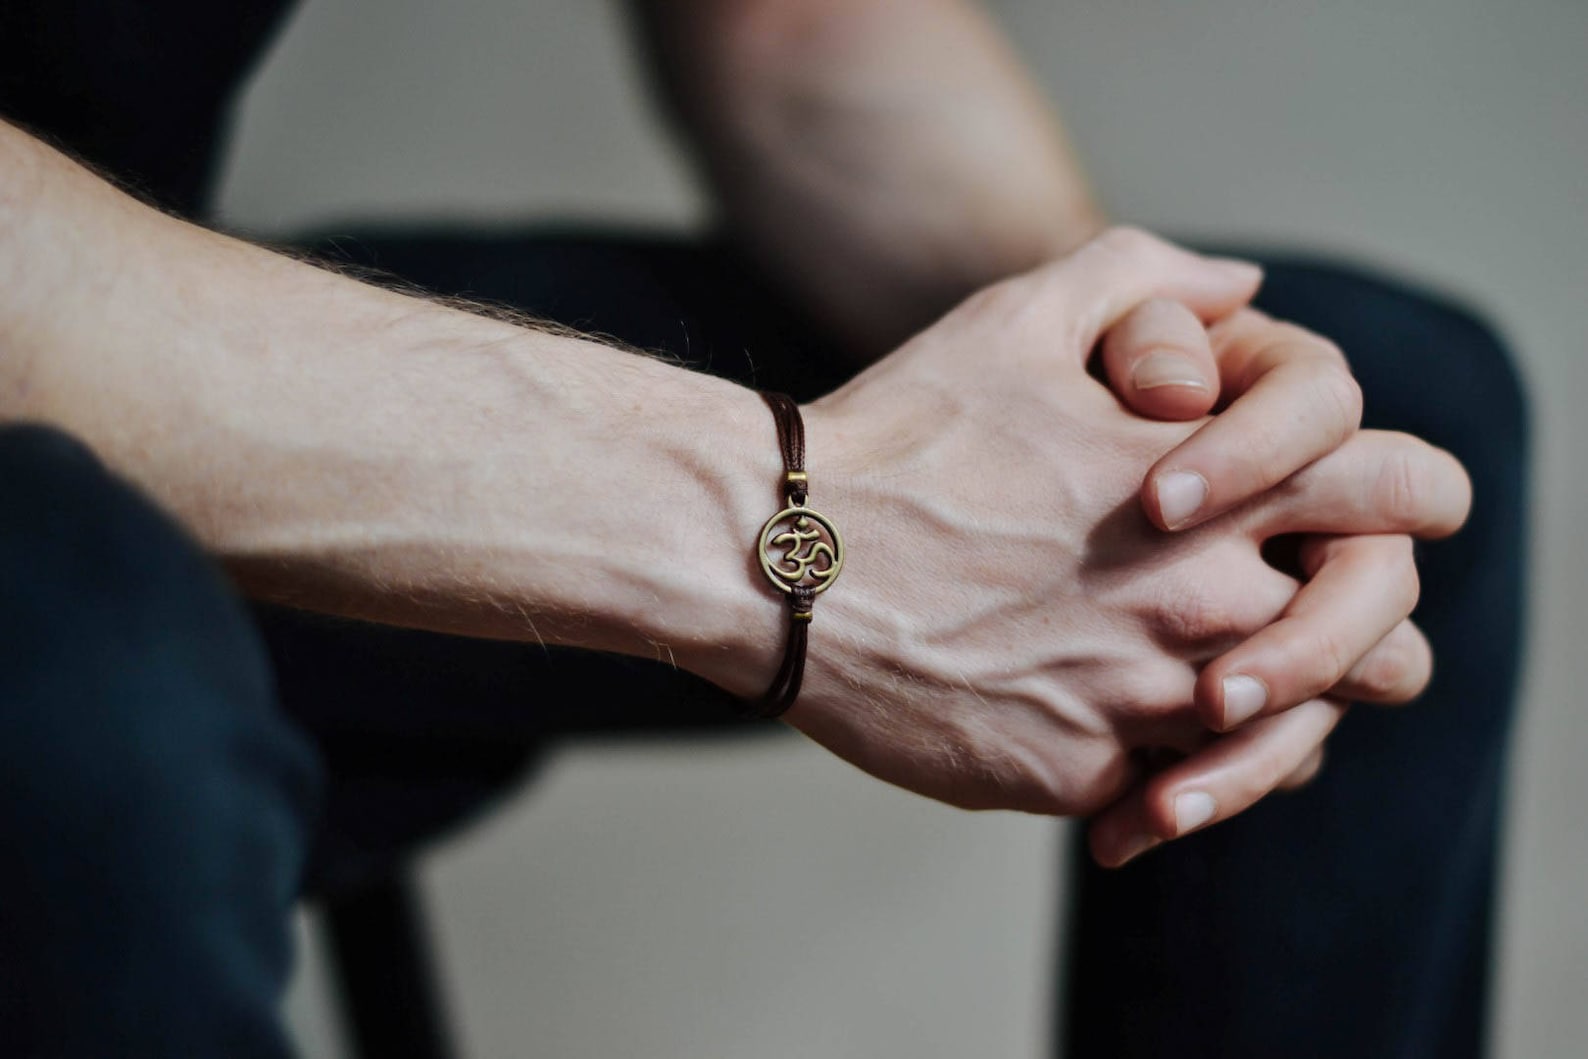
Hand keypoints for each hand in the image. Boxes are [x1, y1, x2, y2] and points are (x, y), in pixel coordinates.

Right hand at [775, 229, 1467, 835]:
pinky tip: (1091, 718)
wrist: (778, 560)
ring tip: (1196, 680)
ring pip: (1290, 745)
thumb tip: (1242, 286)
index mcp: (1215, 487)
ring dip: (1263, 715)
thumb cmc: (899, 434)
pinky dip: (1156, 769)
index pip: (1410, 499)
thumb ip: (1147, 280)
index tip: (1348, 516)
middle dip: (1352, 634)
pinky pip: (1173, 795)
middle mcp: (1202, 603)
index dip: (1398, 505)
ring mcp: (1144, 702)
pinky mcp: (1077, 776)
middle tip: (1288, 617)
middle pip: (1388, 653)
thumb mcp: (1018, 318)